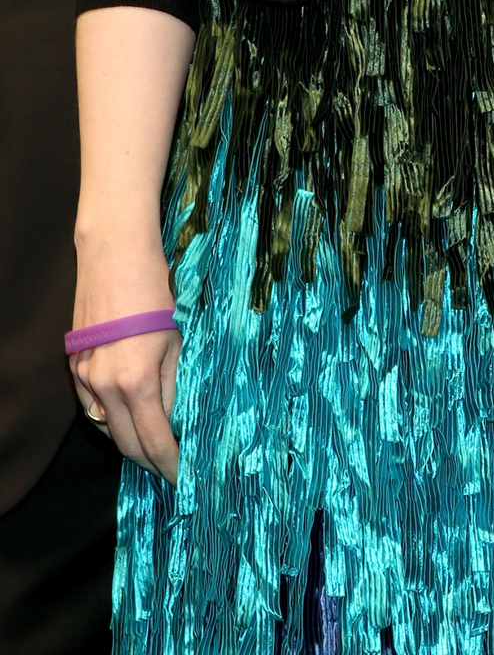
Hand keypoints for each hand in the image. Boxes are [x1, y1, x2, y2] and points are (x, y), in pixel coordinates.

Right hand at [70, 232, 180, 481]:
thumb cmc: (154, 292)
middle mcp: (105, 388)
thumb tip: (171, 416)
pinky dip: (108, 419)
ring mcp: (84, 378)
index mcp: (137, 382)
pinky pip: (91, 407)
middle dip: (147, 460)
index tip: (181, 476)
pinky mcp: (74, 366)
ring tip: (149, 446)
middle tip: (167, 468)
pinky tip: (124, 417)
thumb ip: (170, 384)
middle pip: (125, 443)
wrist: (115, 256)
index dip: (168, 462)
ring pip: (105, 427)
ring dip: (127, 441)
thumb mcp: (175, 340)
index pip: (153, 439)